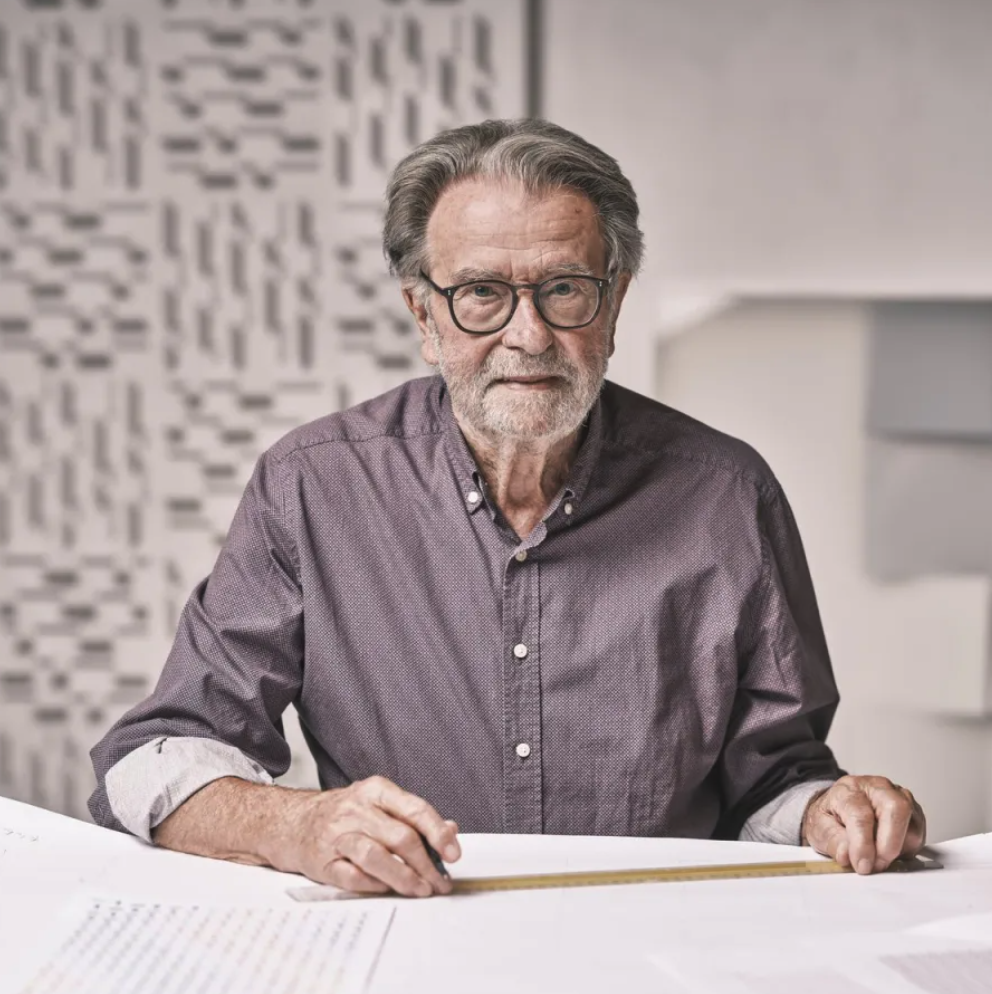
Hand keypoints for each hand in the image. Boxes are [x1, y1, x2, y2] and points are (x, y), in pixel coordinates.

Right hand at [288, 775, 460, 896]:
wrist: (293, 822)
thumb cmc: (346, 814)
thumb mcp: (380, 803)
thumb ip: (414, 816)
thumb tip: (450, 830)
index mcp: (376, 790)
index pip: (415, 810)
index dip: (438, 833)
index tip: (453, 854)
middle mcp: (357, 810)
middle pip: (401, 837)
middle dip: (426, 865)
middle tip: (440, 883)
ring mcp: (338, 835)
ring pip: (377, 858)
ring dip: (404, 878)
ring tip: (421, 890)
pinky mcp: (323, 861)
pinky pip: (354, 877)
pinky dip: (375, 886)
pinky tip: (388, 889)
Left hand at [802, 774, 925, 874]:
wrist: (837, 809)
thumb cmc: (831, 816)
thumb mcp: (819, 828)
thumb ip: (833, 841)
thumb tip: (846, 855)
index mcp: (849, 789)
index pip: (861, 815)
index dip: (863, 845)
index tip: (862, 865)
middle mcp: (877, 788)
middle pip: (896, 808)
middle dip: (889, 844)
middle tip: (877, 865)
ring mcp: (898, 797)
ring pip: (912, 824)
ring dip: (898, 849)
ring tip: (877, 857)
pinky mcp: (913, 811)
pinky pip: (918, 833)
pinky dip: (906, 849)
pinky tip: (887, 850)